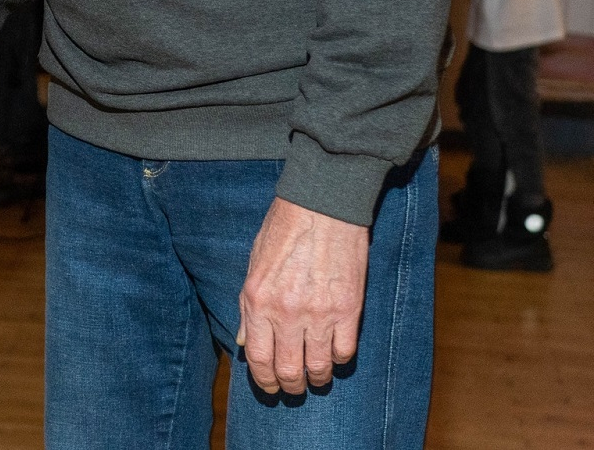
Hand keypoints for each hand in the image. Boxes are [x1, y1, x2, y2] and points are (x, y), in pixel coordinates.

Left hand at [235, 197, 369, 395]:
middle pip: (288, 370)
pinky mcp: (348, 309)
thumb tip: (244, 342)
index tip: (270, 388)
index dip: (264, 381)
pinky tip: (335, 354)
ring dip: (317, 378)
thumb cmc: (284, 229)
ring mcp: (318, 313)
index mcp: (257, 300)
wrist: (323, 205)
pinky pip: (345, 352)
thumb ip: (247, 307)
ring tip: (316, 377)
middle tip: (294, 387)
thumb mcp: (254, 265)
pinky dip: (339, 359)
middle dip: (290, 385)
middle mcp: (285, 312)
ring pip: (319, 368)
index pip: (258, 358)